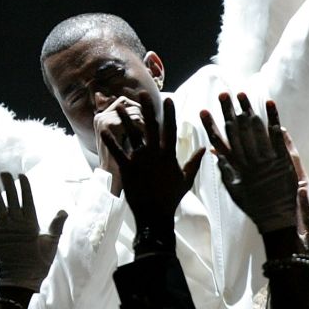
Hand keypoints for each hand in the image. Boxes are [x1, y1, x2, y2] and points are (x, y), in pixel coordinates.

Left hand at [0, 173, 67, 291]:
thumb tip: (64, 210)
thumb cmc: (38, 264)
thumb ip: (56, 226)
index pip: (27, 199)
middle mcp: (17, 223)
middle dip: (7, 184)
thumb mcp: (51, 244)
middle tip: (3, 172)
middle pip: (11, 198)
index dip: (23, 186)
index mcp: (31, 223)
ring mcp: (4, 230)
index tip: (20, 175)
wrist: (19, 281)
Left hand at [103, 97, 205, 230]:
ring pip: (133, 134)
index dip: (169, 114)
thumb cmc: (171, 198)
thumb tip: (204, 149)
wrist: (155, 215)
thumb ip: (194, 163)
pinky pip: (118, 151)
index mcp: (168, 155)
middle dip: (146, 108)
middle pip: (150, 126)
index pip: (170, 129)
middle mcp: (154, 154)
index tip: (168, 99)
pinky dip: (111, 140)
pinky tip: (104, 129)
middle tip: (142, 93)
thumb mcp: (186, 180)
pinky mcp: (127, 168)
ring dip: (126, 119)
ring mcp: (140, 160)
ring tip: (121, 105)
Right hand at [201, 94, 297, 232]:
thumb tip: (215, 153)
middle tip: (223, 94)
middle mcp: (248, 162)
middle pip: (236, 131)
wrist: (278, 220)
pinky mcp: (282, 159)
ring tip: (242, 94)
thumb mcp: (235, 190)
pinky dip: (273, 118)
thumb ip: (225, 171)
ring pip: (254, 130)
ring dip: (248, 110)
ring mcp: (265, 160)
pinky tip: (268, 104)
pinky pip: (276, 136)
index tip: (203, 111)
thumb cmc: (255, 206)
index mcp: (235, 169)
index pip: (219, 142)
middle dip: (228, 111)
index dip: (210, 125)